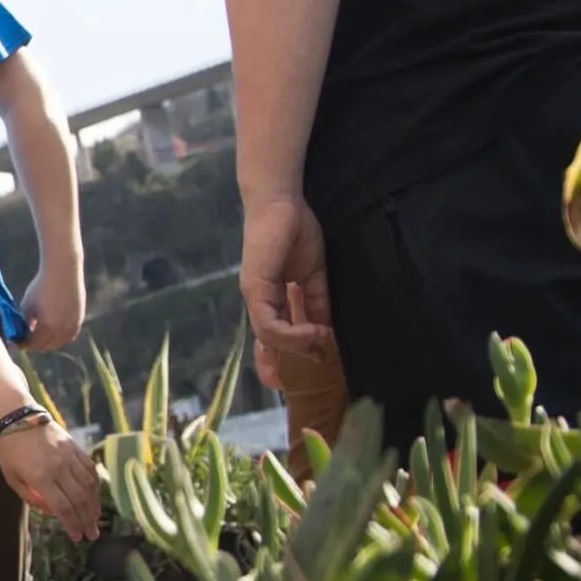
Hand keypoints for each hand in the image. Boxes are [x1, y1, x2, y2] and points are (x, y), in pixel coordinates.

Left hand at [0, 420, 101, 540]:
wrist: (16, 416)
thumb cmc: (9, 449)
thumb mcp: (10, 476)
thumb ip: (28, 496)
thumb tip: (48, 510)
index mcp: (40, 477)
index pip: (62, 507)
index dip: (72, 525)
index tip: (77, 537)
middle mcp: (58, 468)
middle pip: (78, 499)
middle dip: (87, 520)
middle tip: (93, 534)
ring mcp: (69, 456)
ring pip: (88, 485)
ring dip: (94, 504)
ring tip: (96, 518)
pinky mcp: (74, 447)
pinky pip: (90, 468)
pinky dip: (95, 484)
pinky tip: (96, 494)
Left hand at [18, 261, 85, 351]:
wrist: (63, 271)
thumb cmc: (41, 286)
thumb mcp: (28, 304)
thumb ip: (25, 322)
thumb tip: (26, 333)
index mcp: (47, 327)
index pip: (33, 344)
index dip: (23, 344)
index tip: (16, 342)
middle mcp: (62, 331)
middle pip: (46, 346)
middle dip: (34, 344)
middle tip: (26, 339)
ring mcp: (73, 326)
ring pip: (58, 342)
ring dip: (48, 341)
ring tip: (38, 334)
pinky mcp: (79, 320)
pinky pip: (68, 335)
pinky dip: (59, 335)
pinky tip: (51, 328)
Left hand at [240, 195, 331, 357]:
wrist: (282, 204)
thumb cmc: (296, 232)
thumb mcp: (312, 276)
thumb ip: (316, 302)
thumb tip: (326, 332)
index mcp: (271, 297)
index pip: (272, 334)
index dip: (281, 356)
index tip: (293, 376)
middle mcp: (259, 299)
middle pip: (268, 340)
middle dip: (284, 361)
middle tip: (310, 369)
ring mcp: (254, 294)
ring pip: (269, 335)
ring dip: (298, 343)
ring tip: (319, 339)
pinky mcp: (255, 287)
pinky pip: (269, 322)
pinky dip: (292, 332)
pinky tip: (312, 330)